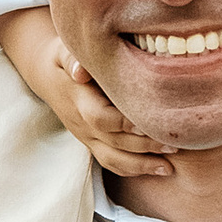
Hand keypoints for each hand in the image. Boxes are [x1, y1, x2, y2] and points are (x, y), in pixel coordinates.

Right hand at [0, 6, 173, 179]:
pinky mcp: (93, 143)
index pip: (100, 118)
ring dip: (141, 165)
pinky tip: (160, 168)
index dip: (124, 124)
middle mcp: (82, 124)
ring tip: (169, 167)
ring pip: (112, 159)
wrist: (47, 74)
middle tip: (174, 145)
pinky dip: (134, 169)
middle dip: (143, 146)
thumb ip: (73, 58)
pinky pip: (111, 162)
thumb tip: (80, 71)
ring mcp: (87, 137)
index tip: (149, 123)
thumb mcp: (64, 51)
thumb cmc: (64, 57)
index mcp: (78, 100)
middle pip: (113, 142)